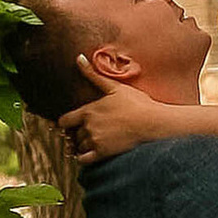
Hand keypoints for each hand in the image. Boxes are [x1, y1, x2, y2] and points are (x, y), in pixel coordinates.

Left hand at [61, 75, 179, 159]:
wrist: (153, 123)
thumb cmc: (137, 103)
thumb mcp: (114, 87)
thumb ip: (93, 75)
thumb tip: (78, 57)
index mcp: (88, 110)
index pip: (64, 121)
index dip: (68, 123)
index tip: (75, 124)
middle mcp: (88, 126)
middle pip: (73, 135)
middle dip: (79, 134)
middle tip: (92, 132)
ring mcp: (95, 141)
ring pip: (79, 147)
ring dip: (84, 146)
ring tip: (97, 141)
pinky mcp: (103, 153)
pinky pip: (84, 160)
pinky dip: (85, 158)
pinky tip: (95, 153)